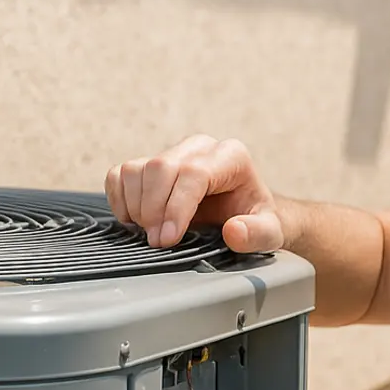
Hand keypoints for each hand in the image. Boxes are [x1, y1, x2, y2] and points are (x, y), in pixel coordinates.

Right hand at [104, 134, 283, 250]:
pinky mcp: (150, 164)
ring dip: (136, 207)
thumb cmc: (253, 219)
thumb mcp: (269, 232)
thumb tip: (234, 231)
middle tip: (159, 241)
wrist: (243, 214)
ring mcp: (172, 153)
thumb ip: (258, 234)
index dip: (176, 206)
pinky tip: (135, 221)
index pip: (194, 172)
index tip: (169, 238)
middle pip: (161, 167)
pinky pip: (120, 174)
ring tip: (152, 233)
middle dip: (154, 209)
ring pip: (137, 170)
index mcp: (231, 156)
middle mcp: (199, 147)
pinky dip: (120, 199)